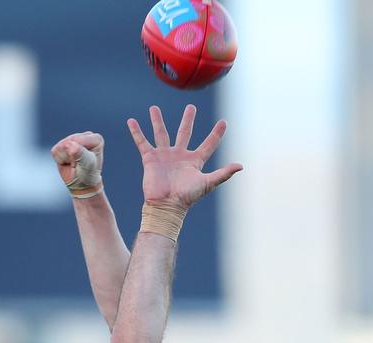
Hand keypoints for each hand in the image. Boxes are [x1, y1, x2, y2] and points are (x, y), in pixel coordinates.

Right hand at [51, 131, 103, 196]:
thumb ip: (81, 155)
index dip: (78, 155)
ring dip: (65, 158)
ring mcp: (74, 139)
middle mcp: (86, 135)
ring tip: (74, 164)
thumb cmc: (88, 176)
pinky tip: (68, 162)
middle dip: (71, 156)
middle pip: (69, 141)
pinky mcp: (63, 144)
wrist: (82, 185)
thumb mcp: (87, 167)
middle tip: (78, 165)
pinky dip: (60, 160)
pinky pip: (55, 151)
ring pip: (61, 146)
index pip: (78, 141)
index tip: (84, 163)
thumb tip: (70, 145)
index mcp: (96, 139)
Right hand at [127, 104, 241, 208]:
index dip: (216, 134)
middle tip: (191, 107)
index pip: (209, 144)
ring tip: (153, 108)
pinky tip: (131, 121)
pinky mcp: (150, 158)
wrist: (167, 205)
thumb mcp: (208, 183)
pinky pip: (142, 142)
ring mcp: (164, 156)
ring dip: (157, 121)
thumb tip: (240, 166)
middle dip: (188, 120)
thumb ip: (223, 174)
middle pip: (185, 133)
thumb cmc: (188, 197)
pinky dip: (137, 132)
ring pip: (161, 133)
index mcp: (194, 161)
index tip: (224, 122)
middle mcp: (180, 156)